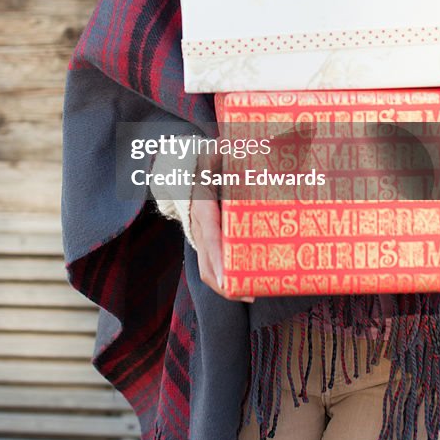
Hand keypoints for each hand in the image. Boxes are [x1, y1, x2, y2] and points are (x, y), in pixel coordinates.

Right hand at [190, 158, 254, 303]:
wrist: (187, 165)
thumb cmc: (208, 158)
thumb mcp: (219, 152)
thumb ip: (233, 152)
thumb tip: (252, 146)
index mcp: (202, 203)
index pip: (208, 234)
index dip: (217, 256)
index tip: (227, 277)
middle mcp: (198, 224)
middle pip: (206, 262)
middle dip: (224, 282)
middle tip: (248, 292)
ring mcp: (201, 234)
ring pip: (208, 267)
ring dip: (226, 285)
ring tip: (251, 291)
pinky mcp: (207, 239)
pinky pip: (212, 263)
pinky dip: (226, 277)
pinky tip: (246, 281)